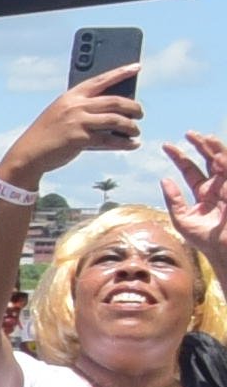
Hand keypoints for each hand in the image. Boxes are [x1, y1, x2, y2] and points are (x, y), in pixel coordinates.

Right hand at [0, 69, 141, 188]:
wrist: (27, 155)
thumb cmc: (47, 135)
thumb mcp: (61, 115)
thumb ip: (83, 110)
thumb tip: (114, 113)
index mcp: (71, 96)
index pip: (100, 80)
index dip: (120, 72)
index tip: (137, 67)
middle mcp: (75, 106)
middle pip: (115, 101)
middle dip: (133, 107)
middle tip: (140, 113)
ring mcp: (78, 122)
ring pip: (116, 119)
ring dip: (131, 126)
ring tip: (136, 131)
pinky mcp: (80, 139)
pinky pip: (110, 139)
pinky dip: (125, 143)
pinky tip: (132, 144)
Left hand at [163, 132, 226, 267]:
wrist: (223, 253)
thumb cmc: (204, 240)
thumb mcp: (182, 220)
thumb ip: (174, 200)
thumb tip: (164, 179)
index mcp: (203, 192)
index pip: (191, 170)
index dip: (179, 157)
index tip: (166, 145)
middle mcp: (217, 187)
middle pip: (209, 161)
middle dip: (200, 146)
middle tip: (188, 133)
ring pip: (223, 163)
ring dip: (216, 149)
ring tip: (205, 137)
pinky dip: (225, 165)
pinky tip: (217, 157)